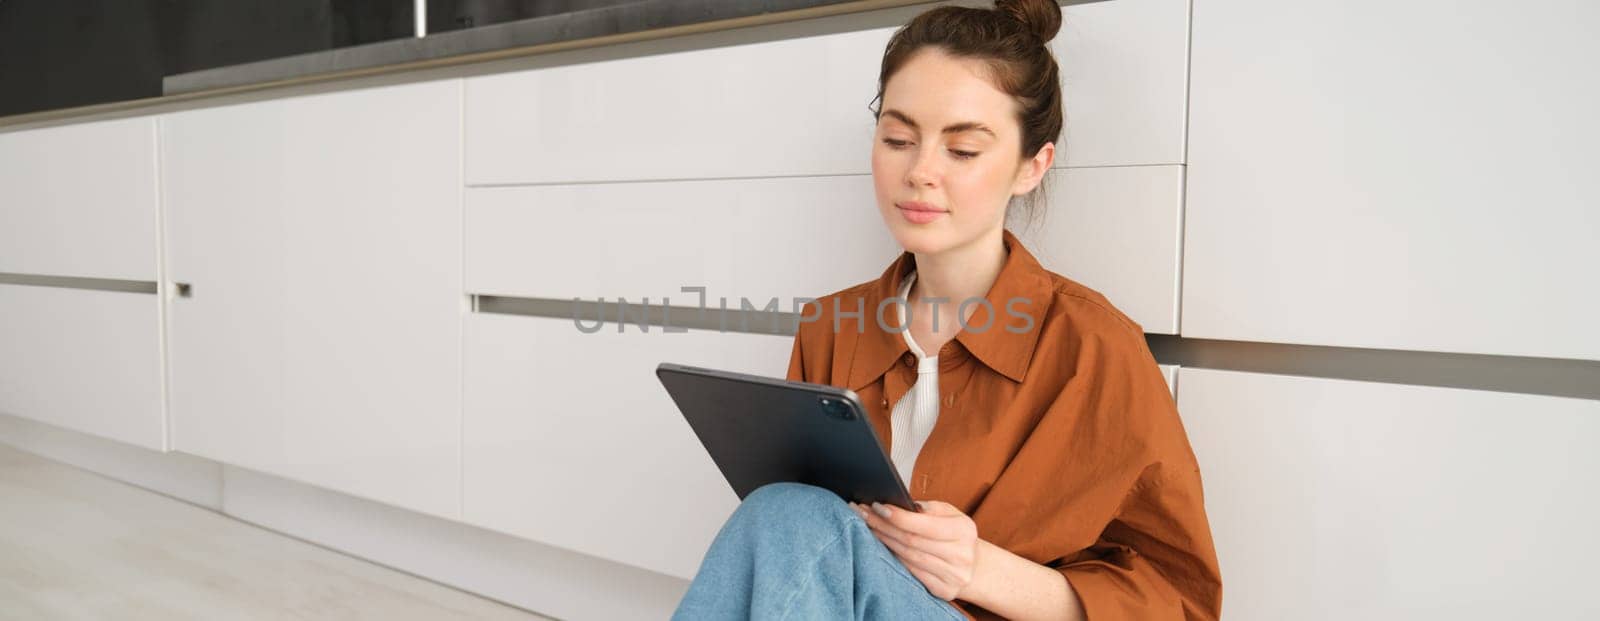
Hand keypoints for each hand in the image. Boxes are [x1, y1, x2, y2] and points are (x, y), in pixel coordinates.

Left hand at [849, 499, 979, 600]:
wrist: (974, 565)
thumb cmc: (956, 534)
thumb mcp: (950, 514)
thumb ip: (928, 508)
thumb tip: (899, 504)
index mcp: (964, 530)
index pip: (923, 525)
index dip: (897, 517)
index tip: (876, 507)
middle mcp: (961, 555)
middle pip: (911, 541)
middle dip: (883, 526)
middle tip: (862, 514)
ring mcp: (953, 576)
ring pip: (908, 557)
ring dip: (884, 541)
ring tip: (868, 527)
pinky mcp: (944, 590)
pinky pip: (911, 573)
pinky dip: (894, 558)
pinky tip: (881, 547)